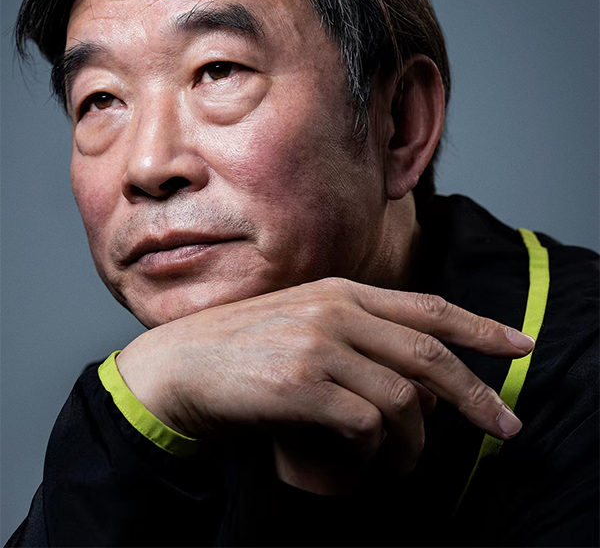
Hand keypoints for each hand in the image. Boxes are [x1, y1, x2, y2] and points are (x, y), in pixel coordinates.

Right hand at [116, 277, 533, 490]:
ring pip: (404, 400)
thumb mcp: (306, 321)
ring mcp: (319, 345)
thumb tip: (418, 376)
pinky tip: (365, 463)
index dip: (479, 326)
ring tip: (408, 465)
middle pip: (430, 354)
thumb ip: (358, 332)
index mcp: (342, 291)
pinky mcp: (302, 384)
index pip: (428, 307)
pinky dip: (376, 453)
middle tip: (507, 425)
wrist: (182, 364)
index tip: (519, 345)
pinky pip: (367, 426)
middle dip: (478, 393)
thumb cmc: (246, 347)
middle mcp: (336, 311)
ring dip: (417, 442)